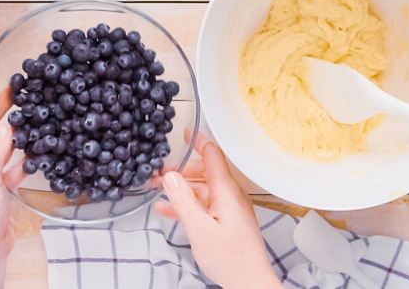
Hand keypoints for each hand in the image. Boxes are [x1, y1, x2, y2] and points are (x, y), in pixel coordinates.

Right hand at [154, 129, 282, 288]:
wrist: (250, 283)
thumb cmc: (231, 260)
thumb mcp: (199, 230)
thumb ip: (183, 201)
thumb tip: (170, 177)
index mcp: (227, 192)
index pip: (213, 156)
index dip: (198, 142)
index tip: (184, 133)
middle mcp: (231, 196)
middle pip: (205, 173)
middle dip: (181, 170)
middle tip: (159, 173)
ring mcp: (230, 209)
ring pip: (203, 190)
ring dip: (181, 189)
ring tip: (158, 191)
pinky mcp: (228, 222)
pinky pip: (205, 205)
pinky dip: (188, 205)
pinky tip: (168, 210)